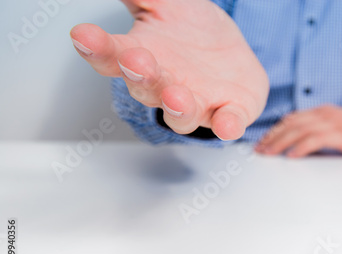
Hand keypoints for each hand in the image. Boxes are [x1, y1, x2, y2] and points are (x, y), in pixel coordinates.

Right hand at [70, 0, 268, 139]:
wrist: (232, 55)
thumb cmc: (194, 32)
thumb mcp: (168, 4)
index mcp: (143, 57)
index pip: (112, 56)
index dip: (96, 48)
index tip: (82, 35)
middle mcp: (164, 86)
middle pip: (144, 87)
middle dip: (140, 75)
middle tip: (135, 60)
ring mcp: (197, 103)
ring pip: (181, 114)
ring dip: (178, 108)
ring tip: (176, 97)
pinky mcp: (229, 112)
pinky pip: (227, 123)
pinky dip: (227, 126)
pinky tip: (226, 125)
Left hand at [256, 105, 341, 156]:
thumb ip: (323, 135)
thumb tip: (303, 149)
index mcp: (325, 112)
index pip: (293, 119)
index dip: (275, 130)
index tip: (262, 142)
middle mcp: (327, 114)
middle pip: (291, 123)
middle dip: (272, 137)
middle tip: (258, 150)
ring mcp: (336, 123)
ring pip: (300, 130)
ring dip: (280, 142)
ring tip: (267, 153)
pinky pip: (317, 139)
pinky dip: (301, 146)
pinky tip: (291, 155)